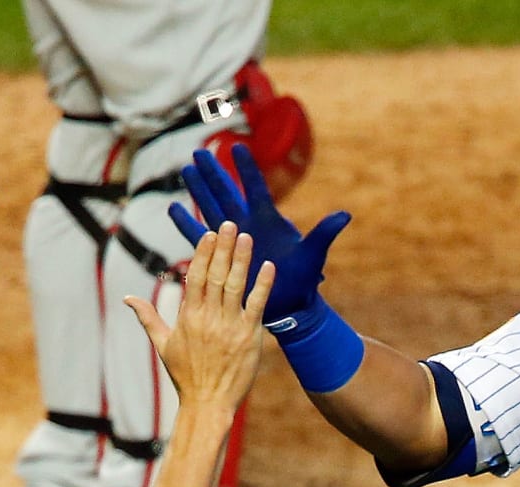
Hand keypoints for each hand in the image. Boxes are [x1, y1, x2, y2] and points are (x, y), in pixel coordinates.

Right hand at [125, 221, 275, 410]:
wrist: (208, 403)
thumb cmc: (185, 376)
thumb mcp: (162, 345)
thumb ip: (147, 318)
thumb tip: (126, 299)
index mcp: (188, 317)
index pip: (195, 277)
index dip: (203, 253)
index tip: (209, 233)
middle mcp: (208, 318)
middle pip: (216, 275)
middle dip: (222, 248)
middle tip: (229, 223)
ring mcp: (229, 326)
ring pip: (236, 286)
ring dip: (241, 259)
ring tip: (246, 237)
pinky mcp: (249, 336)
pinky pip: (258, 306)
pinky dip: (263, 286)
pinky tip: (269, 267)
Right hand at [167, 144, 350, 332]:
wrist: (289, 305)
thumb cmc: (303, 280)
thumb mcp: (313, 255)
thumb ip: (324, 233)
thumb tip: (345, 215)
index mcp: (268, 219)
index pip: (255, 187)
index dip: (247, 168)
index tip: (237, 147)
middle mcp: (248, 224)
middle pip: (227, 192)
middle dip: (213, 172)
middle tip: (199, 151)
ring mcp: (233, 239)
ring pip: (211, 208)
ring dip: (199, 190)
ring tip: (187, 169)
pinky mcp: (222, 255)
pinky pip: (199, 237)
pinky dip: (187, 224)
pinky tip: (174, 209)